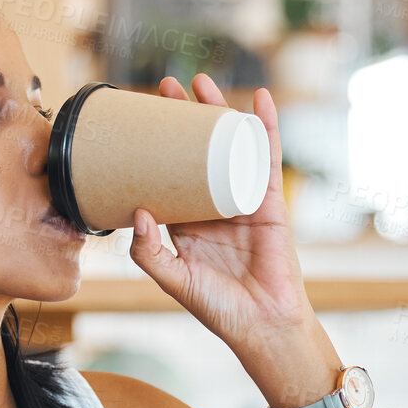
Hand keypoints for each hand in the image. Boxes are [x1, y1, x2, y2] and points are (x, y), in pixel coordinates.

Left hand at [128, 75, 315, 355]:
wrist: (262, 324)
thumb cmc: (219, 309)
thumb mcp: (172, 280)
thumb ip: (149, 252)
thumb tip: (139, 210)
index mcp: (186, 223)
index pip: (166, 173)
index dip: (155, 145)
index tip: (141, 118)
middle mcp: (212, 206)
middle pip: (196, 151)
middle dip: (184, 117)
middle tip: (167, 86)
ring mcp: (242, 200)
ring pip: (229, 147)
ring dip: (219, 112)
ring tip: (204, 83)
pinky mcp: (268, 201)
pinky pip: (267, 158)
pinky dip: (266, 128)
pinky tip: (260, 100)